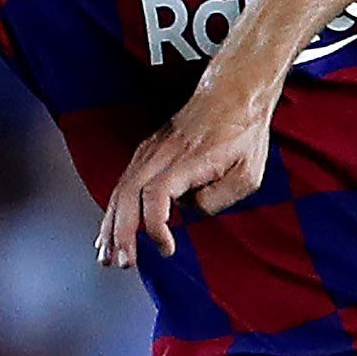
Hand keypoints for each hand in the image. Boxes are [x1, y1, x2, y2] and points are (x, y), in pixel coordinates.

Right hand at [97, 81, 273, 267]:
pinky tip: (109, 231)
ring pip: (121, 190)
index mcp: (188, 159)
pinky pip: (124, 183)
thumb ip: (219, 197)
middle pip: (128, 195)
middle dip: (120, 233)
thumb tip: (190, 211)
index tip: (167, 247)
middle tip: (121, 264)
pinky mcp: (148, 151)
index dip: (155, 225)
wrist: (233, 91)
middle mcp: (162, 153)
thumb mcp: (249, 172)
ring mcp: (151, 150)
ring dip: (111, 226)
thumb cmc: (242, 132)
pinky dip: (114, 210)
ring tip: (107, 256)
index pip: (157, 194)